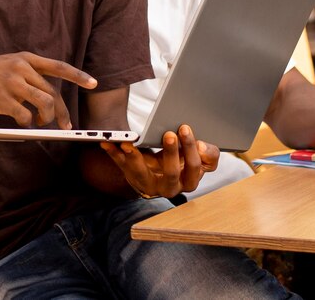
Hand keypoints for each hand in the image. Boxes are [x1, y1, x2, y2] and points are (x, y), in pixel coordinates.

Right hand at [0, 52, 96, 128]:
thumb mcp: (10, 65)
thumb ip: (30, 75)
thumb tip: (51, 100)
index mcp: (26, 58)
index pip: (58, 66)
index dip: (77, 76)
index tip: (93, 83)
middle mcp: (21, 68)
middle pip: (52, 93)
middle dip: (61, 112)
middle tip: (65, 125)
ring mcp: (12, 83)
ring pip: (44, 104)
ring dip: (47, 118)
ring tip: (41, 122)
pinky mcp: (3, 99)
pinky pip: (25, 116)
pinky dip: (27, 123)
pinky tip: (23, 122)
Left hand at [100, 125, 218, 198]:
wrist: (160, 174)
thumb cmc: (182, 163)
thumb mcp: (198, 159)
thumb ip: (208, 154)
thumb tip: (202, 146)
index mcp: (188, 182)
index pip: (193, 168)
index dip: (191, 149)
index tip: (185, 128)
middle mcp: (169, 187)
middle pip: (171, 173)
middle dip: (171, 153)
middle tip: (169, 133)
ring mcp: (148, 183)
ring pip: (141, 174)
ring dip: (135, 158)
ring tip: (129, 144)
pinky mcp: (131, 176)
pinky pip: (121, 165)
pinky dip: (113, 153)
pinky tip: (106, 142)